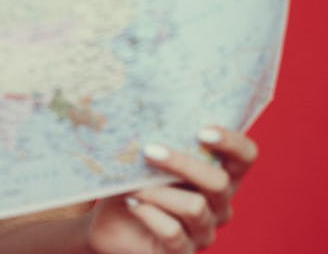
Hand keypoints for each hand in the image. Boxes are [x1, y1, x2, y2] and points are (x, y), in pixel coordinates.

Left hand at [86, 126, 257, 252]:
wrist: (111, 224)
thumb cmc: (132, 184)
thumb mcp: (144, 160)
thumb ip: (157, 141)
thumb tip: (146, 116)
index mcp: (219, 175)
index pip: (245, 156)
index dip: (232, 142)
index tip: (202, 131)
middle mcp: (219, 204)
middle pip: (218, 182)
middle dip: (181, 163)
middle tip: (148, 151)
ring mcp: (204, 231)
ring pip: (194, 207)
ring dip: (158, 191)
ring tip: (132, 185)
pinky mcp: (184, 252)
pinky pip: (174, 233)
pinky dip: (149, 214)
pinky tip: (132, 204)